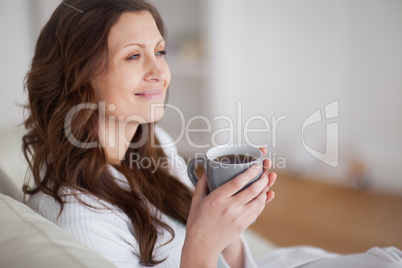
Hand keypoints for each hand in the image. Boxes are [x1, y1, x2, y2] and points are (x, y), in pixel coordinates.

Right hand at [182, 148, 276, 266]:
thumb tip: (207, 168)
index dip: (250, 172)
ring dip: (265, 190)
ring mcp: (238, 218)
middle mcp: (229, 208)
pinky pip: (257, 211)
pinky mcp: (243, 225)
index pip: (237, 182)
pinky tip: (262, 196)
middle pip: (252, 190)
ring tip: (266, 183)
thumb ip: (202, 183)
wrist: (202, 246)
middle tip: (266, 173)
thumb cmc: (197, 222)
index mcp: (217, 199)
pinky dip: (262, 202)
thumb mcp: (196, 200)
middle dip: (263, 180)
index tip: (256, 165)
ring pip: (258, 201)